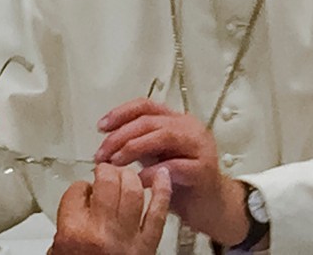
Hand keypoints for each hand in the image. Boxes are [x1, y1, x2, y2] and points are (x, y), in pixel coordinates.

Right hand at [49, 164, 170, 254]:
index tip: (83, 190)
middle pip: (107, 182)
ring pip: (133, 190)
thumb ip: (68, 226)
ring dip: (130, 176)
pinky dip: (163, 190)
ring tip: (125, 174)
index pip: (77, 191)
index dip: (81, 187)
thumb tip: (80, 205)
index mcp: (74, 234)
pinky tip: (161, 175)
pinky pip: (159, 212)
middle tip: (104, 172)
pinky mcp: (148, 246)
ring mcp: (128, 239)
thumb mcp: (59, 252)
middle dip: (106, 171)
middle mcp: (101, 232)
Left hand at [94, 99, 247, 245]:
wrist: (210, 206)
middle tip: (102, 153)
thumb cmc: (182, 182)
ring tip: (115, 163)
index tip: (101, 126)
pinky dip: (151, 172)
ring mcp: (199, 146)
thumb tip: (108, 141)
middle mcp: (189, 127)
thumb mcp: (156, 157)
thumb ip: (138, 144)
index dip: (120, 113)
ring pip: (163, 135)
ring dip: (133, 147)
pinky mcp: (203, 169)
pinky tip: (136, 181)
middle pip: (149, 120)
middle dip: (120, 135)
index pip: (146, 106)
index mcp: (177, 120)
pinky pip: (173, 166)